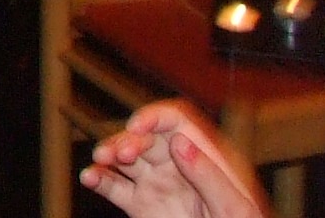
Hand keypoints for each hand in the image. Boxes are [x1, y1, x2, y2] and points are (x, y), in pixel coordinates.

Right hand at [81, 103, 268, 217]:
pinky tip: (88, 177)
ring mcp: (157, 185)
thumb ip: (210, 176)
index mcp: (206, 158)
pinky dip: (98, 179)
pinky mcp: (140, 206)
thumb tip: (178, 141)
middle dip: (129, 139)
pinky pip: (114, 187)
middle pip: (145, 137)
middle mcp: (178, 166)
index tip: (137, 127)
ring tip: (100, 159)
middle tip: (121, 154)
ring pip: (125, 158)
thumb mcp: (235, 209)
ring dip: (109, 153)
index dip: (154, 116)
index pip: (177, 121)